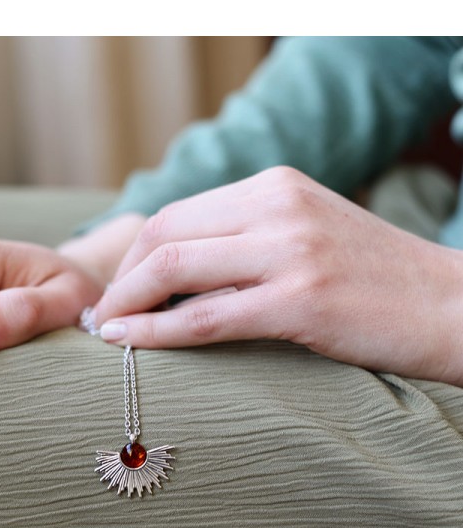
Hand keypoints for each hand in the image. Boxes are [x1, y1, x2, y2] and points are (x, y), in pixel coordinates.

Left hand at [92, 166, 462, 385]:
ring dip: (126, 301)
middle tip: (100, 311)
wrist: (447, 306)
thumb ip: (247, 239)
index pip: (178, 212)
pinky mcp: (300, 301)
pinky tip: (127, 342)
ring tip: (104, 329)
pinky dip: (156, 330)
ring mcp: (290, 251)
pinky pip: (204, 316)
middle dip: (119, 276)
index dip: (132, 252)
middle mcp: (278, 206)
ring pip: (174, 267)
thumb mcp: (306, 235)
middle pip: (163, 232)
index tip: (117, 285)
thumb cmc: (374, 279)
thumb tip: (177, 272)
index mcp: (276, 185)